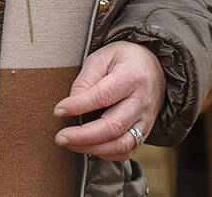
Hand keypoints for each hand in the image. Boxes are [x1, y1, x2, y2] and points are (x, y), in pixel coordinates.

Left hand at [52, 40, 164, 161]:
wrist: (152, 67)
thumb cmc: (123, 60)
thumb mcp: (102, 57)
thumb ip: (85, 80)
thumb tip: (70, 106)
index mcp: (132, 76)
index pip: (103, 95)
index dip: (79, 105)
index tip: (58, 111)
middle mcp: (142, 101)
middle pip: (113, 126)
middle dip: (83, 136)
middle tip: (60, 137)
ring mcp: (146, 120)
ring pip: (121, 144)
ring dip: (92, 148)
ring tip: (70, 143)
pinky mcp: (145, 132)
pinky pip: (127, 151)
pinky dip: (106, 153)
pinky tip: (89, 147)